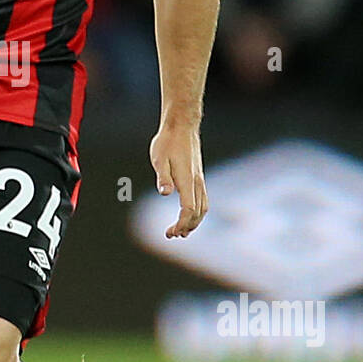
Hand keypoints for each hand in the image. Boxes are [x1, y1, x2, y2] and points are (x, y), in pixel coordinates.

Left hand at [149, 123, 207, 238]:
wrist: (181, 126)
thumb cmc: (167, 142)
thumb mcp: (159, 159)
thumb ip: (162, 177)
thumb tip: (165, 193)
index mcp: (187, 180)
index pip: (188, 209)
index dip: (181, 224)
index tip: (170, 232)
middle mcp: (197, 182)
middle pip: (198, 212)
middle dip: (187, 227)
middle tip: (171, 235)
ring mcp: (200, 179)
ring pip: (203, 207)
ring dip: (194, 222)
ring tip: (181, 231)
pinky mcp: (198, 176)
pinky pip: (203, 200)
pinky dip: (197, 212)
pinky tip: (188, 215)